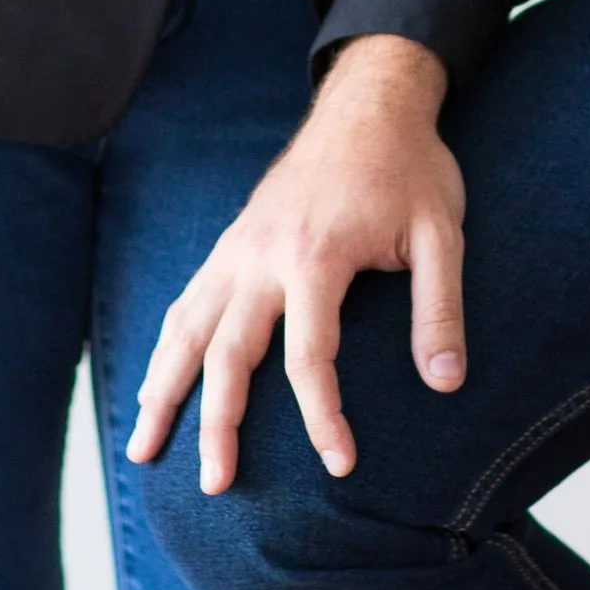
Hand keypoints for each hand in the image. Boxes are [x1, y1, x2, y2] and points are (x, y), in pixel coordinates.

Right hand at [127, 35, 464, 490]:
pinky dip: (166, 348)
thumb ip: (440, 310)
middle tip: (214, 485)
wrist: (368, 104)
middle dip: (216, 425)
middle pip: (228, 354)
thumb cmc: (410, 170)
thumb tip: (446, 384)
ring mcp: (238, 249)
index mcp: (315, 257)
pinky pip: (187, 302)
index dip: (324, 418)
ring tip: (143, 449)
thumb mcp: (442, 234)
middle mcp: (263, 257)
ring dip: (163, 390)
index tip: (341, 466)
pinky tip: (154, 386)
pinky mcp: (231, 244)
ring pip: (187, 329)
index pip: (310, 358)